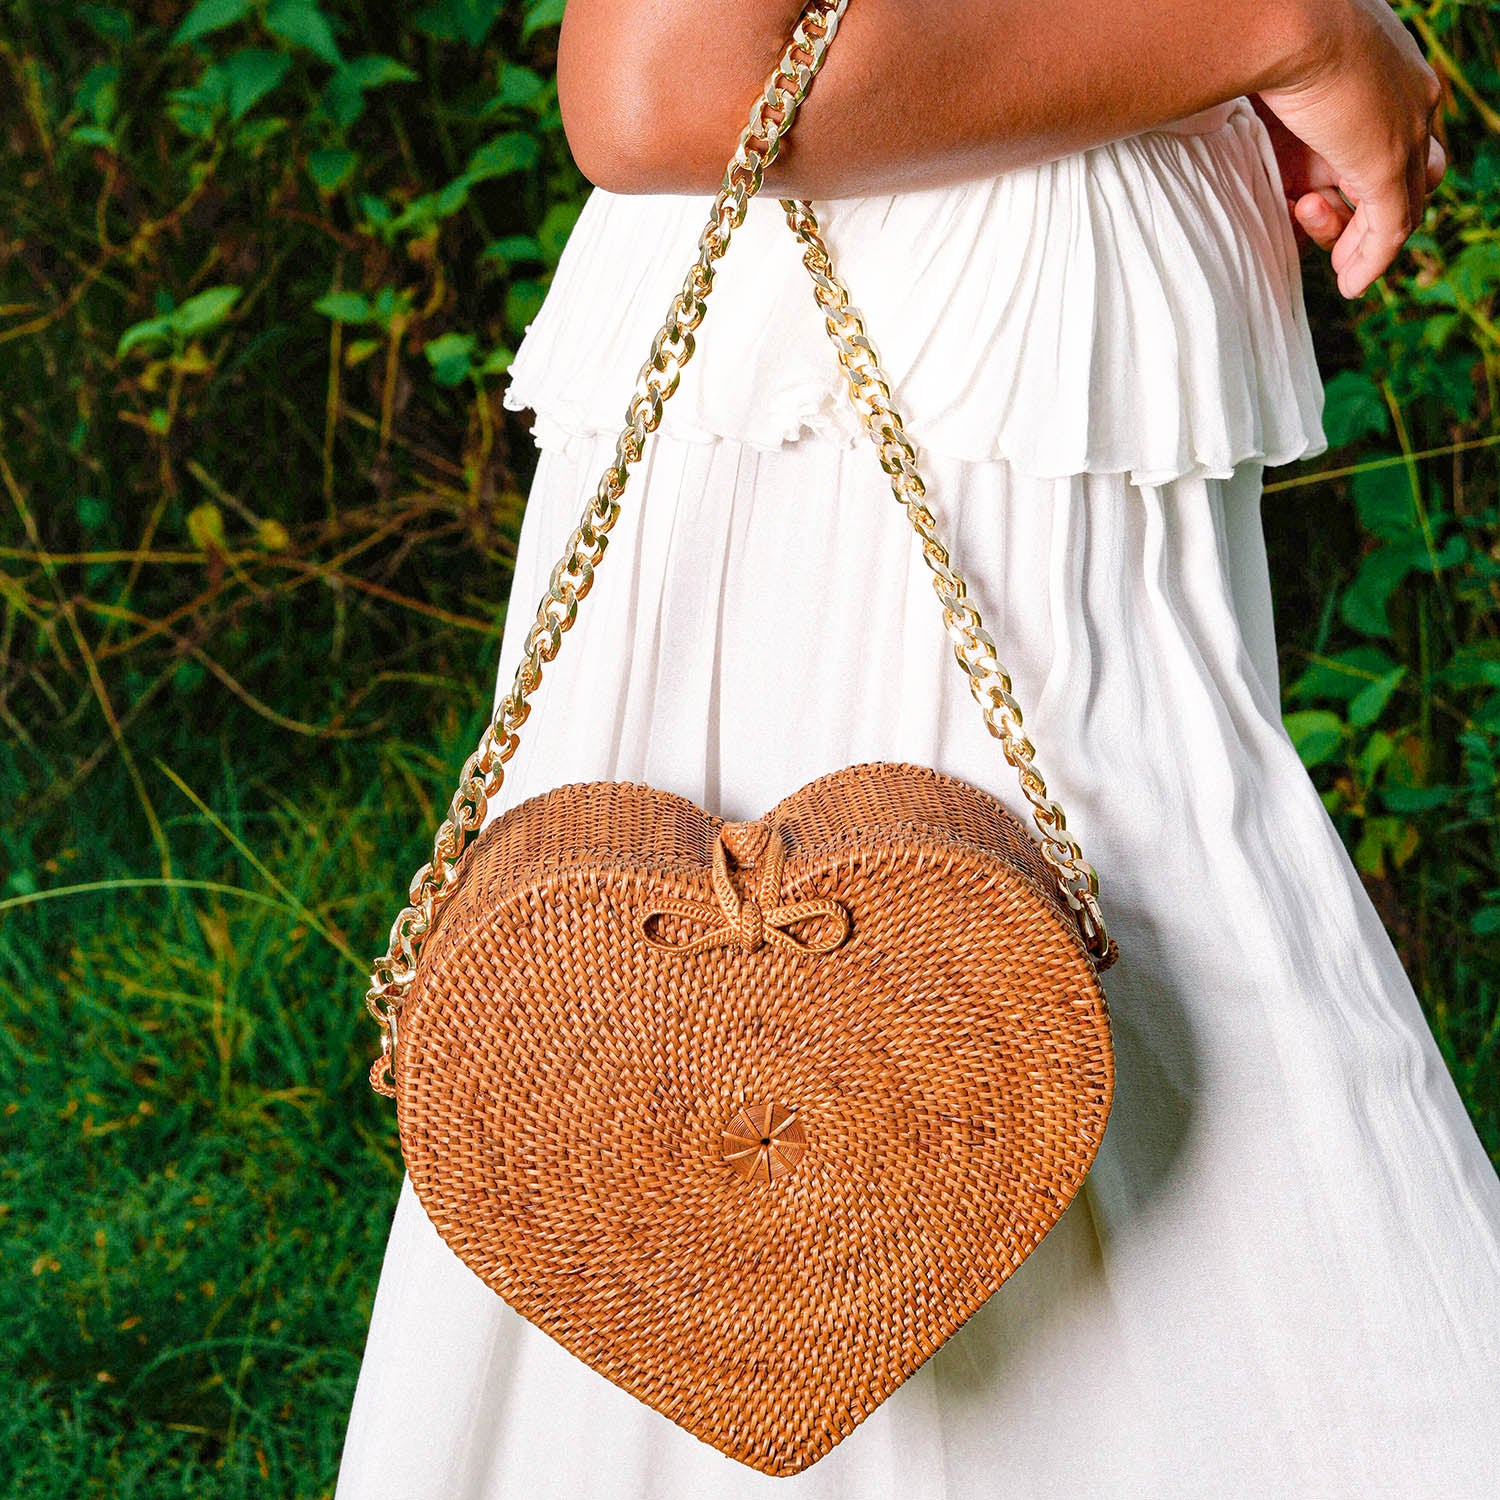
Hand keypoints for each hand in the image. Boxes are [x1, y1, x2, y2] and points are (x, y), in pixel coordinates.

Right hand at [1254, 0, 1446, 297]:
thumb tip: (1205, 115)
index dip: (1351, 170)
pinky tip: (1349, 285)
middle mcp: (1404, 95)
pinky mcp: (1388, 162)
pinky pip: (1392, 229)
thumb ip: (1260, 106)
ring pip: (1402, 201)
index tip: (1302, 191)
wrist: (1271, 17)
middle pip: (1405, 169)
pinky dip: (1372, 261)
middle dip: (1358, 204)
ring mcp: (1403, 129)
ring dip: (1355, 231)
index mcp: (1379, 67)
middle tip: (1302, 208)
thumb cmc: (1253, 34)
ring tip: (1307, 225)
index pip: (1384, 131)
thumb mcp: (1262, 73)